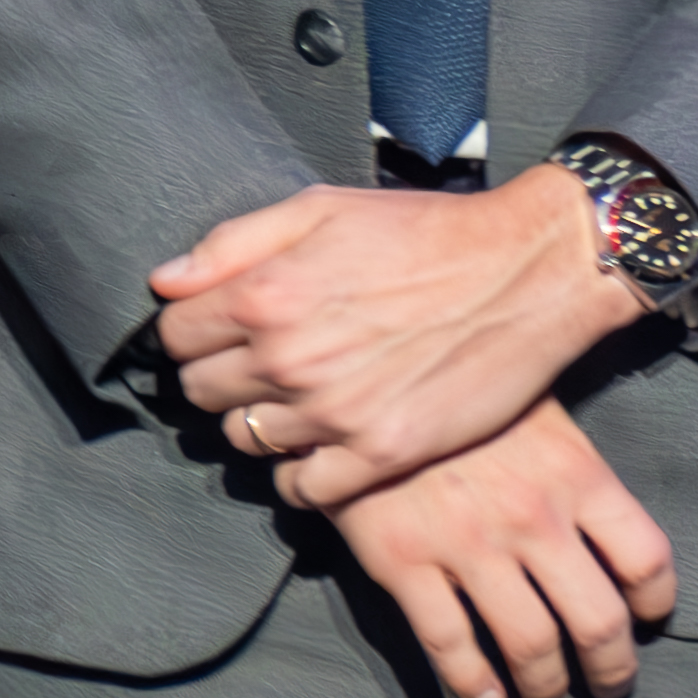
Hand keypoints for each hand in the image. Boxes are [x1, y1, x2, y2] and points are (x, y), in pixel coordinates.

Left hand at [152, 169, 638, 508]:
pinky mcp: (383, 453)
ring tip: (297, 401)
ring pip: (244, 439)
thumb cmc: (427, 232)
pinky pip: (303, 489)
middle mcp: (289, 360)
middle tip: (260, 365)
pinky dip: (300, 475)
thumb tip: (165, 281)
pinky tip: (319, 448)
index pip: (174, 336)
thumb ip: (231, 245)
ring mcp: (335, 413)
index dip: (193, 331)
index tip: (220, 330)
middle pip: (201, 391)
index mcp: (264, 297)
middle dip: (220, 375)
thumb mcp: (319, 209)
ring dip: (260, 422)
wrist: (532, 271)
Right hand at [328, 399, 677, 697]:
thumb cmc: (443, 384)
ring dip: (545, 689)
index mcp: (574, 473)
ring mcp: (467, 545)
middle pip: (598, 621)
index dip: (654, 603)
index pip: (645, 560)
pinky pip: (449, 643)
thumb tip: (590, 523)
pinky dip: (474, 686)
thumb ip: (566, 465)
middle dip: (610, 669)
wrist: (344, 372)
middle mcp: (532, 517)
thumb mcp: (526, 404)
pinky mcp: (402, 563)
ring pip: (531, 645)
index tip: (646, 620)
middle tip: (607, 687)